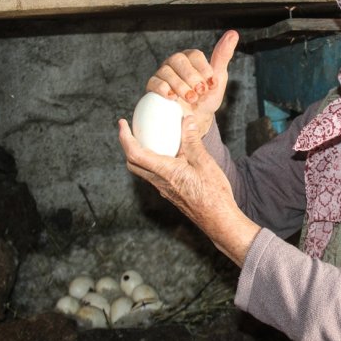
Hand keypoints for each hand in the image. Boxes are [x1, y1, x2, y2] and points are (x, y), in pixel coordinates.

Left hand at [118, 114, 259, 267]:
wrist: (218, 220)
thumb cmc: (213, 194)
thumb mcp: (205, 163)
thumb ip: (193, 141)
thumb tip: (187, 120)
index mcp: (166, 172)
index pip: (135, 154)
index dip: (125, 137)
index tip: (122, 124)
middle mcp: (160, 182)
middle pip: (133, 164)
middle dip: (127, 145)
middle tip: (131, 130)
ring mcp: (164, 189)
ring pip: (143, 170)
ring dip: (140, 153)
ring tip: (149, 139)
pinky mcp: (171, 193)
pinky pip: (155, 175)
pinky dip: (154, 161)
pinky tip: (170, 154)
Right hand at [147, 30, 238, 137]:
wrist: (196, 118)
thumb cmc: (206, 96)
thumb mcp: (218, 78)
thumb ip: (223, 55)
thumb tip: (233, 33)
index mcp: (191, 58)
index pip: (195, 55)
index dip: (204, 70)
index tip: (211, 84)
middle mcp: (176, 62)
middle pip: (179, 60)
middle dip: (192, 78)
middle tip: (200, 92)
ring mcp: (163, 73)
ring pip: (167, 71)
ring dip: (180, 86)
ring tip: (191, 98)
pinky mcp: (153, 85)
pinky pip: (154, 82)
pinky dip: (164, 89)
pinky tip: (173, 98)